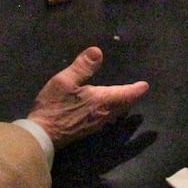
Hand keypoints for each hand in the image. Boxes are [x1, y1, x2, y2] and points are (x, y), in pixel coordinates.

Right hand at [27, 47, 148, 149]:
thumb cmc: (54, 106)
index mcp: (101, 100)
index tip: (145, 86)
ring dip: (122, 105)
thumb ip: (82, 67)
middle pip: (123, 105)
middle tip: (137, 91)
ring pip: (115, 113)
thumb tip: (98, 52)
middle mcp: (103, 114)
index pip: (125, 94)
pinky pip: (106, 119)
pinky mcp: (87, 130)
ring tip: (124, 99)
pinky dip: (112, 112)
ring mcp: (95, 124)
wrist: (42, 135)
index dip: (136, 89)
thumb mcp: (65, 81)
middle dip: (131, 98)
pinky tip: (106, 110)